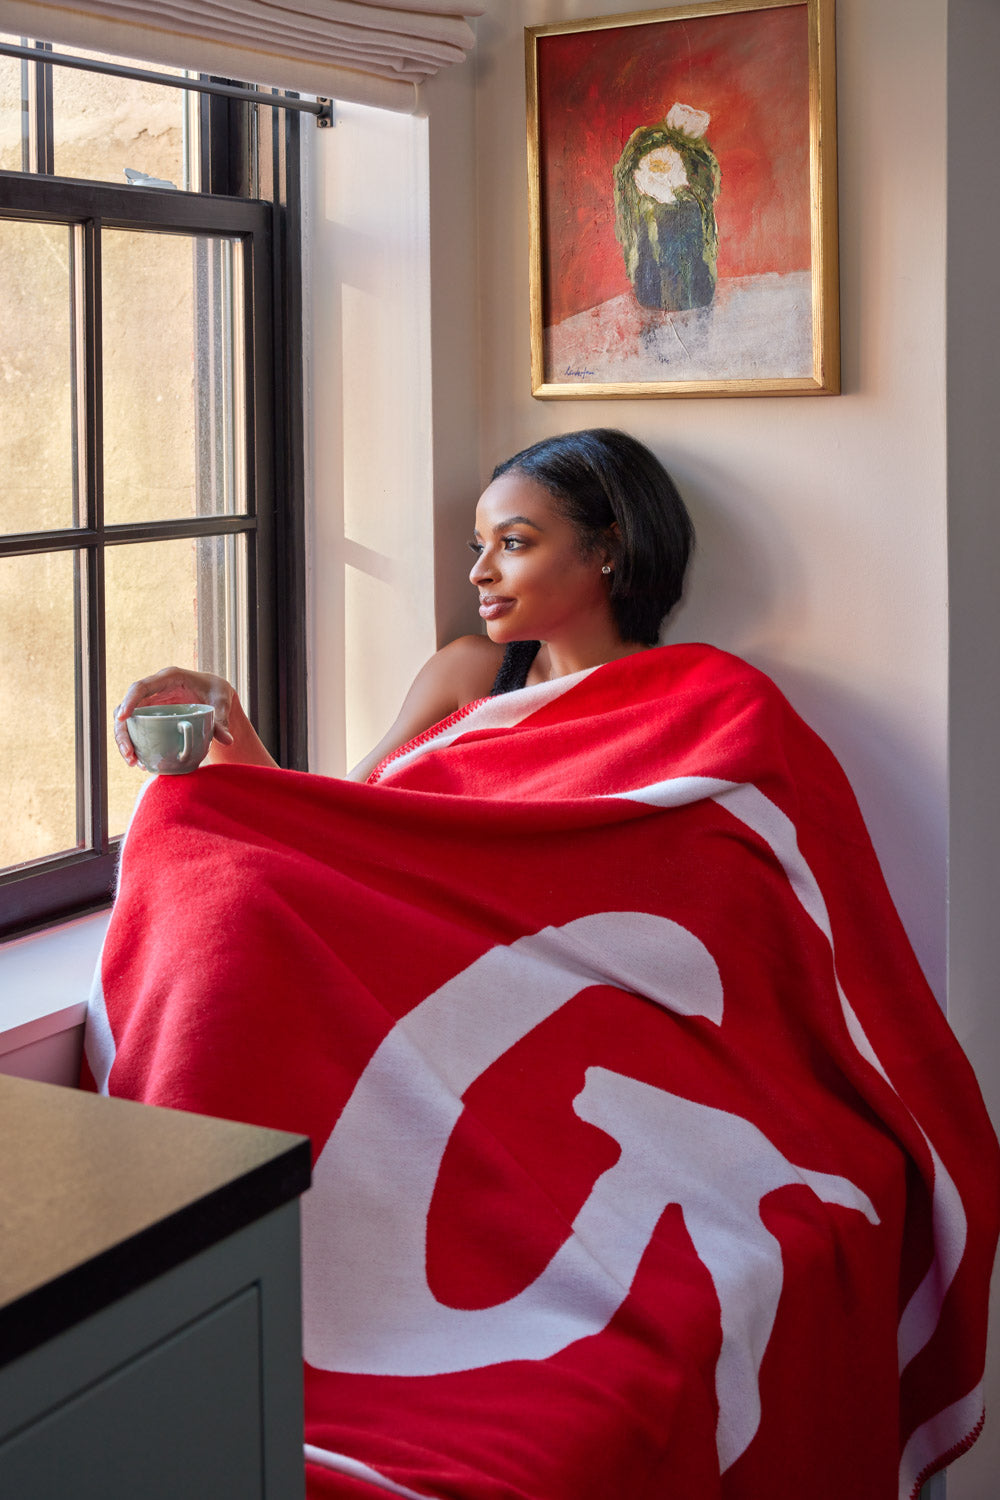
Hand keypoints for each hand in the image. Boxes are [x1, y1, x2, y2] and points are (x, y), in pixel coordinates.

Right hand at [114, 666, 235, 766]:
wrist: (216, 694)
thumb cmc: (217, 693)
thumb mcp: (222, 703)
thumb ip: (222, 720)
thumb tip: (227, 740)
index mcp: (169, 678)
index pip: (141, 687)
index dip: (129, 701)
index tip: (122, 718)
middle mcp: (155, 689)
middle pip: (127, 706)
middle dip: (123, 730)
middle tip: (129, 753)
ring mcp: (151, 703)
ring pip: (127, 720)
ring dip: (125, 741)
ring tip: (134, 763)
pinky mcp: (151, 715)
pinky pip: (136, 728)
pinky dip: (136, 744)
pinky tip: (141, 762)